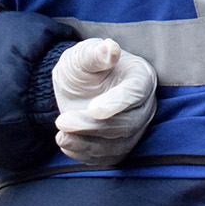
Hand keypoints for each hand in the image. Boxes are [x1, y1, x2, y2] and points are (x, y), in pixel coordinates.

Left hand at [51, 38, 157, 166]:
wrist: (78, 87)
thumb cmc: (85, 67)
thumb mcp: (84, 55)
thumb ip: (96, 54)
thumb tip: (109, 48)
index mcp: (140, 78)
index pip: (135, 93)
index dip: (116, 103)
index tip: (93, 109)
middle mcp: (143, 106)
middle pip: (126, 123)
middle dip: (93, 126)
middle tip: (62, 121)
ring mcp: (134, 128)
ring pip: (117, 144)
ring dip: (87, 143)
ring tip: (61, 136)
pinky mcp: (120, 146)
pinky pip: (107, 157)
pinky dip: (86, 154)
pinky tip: (67, 143)